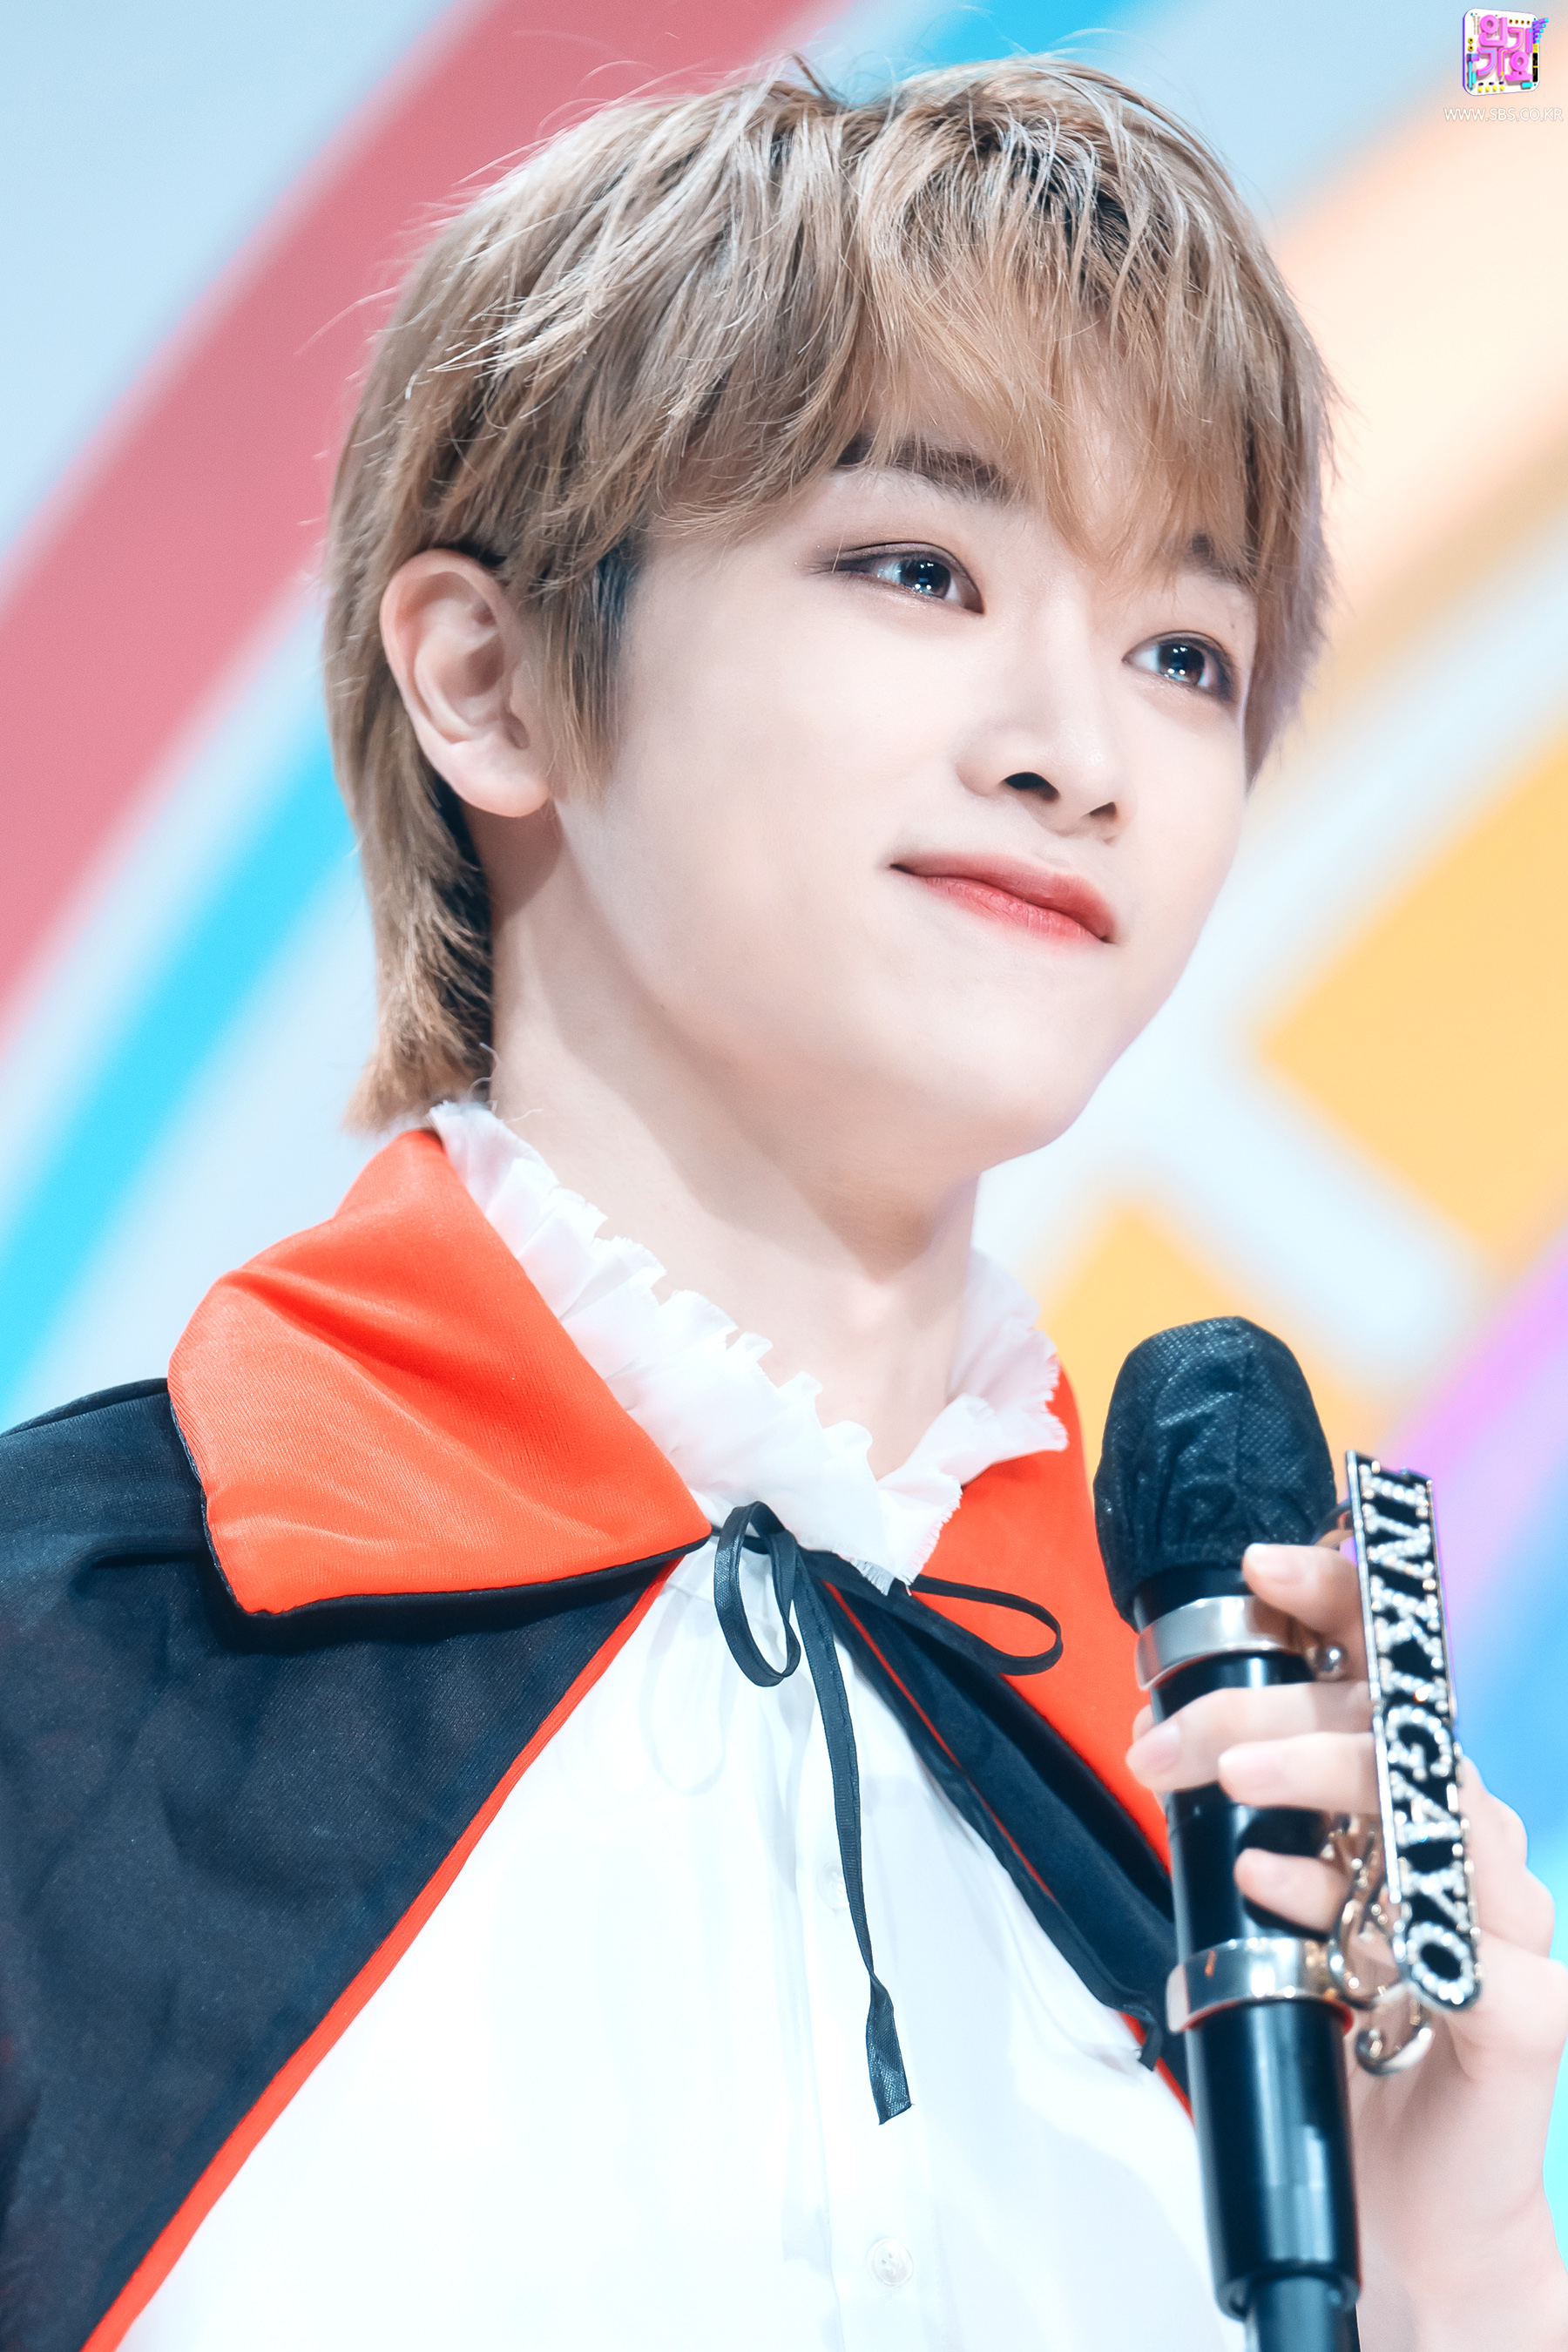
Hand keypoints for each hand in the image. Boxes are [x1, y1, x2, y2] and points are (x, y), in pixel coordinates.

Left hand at [1125, 1537, 1567, 2350]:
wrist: (1401, 2218)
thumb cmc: (1338, 2047)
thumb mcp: (1274, 1904)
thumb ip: (1247, 1821)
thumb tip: (1167, 1731)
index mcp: (1413, 1804)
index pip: (1393, 1670)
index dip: (1341, 1600)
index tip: (1259, 1565)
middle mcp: (1469, 1851)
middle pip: (1397, 1730)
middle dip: (1271, 1712)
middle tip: (1167, 1741)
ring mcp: (1510, 1934)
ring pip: (1439, 1814)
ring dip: (1322, 1784)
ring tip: (1226, 1792)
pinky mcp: (1524, 2025)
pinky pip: (1464, 1952)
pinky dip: (1377, 1925)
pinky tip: (1299, 1920)